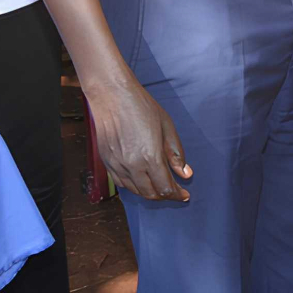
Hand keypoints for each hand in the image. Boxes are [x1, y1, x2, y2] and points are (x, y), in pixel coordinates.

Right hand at [87, 75, 191, 201]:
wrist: (112, 96)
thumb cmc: (142, 107)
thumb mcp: (167, 127)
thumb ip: (176, 153)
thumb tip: (185, 174)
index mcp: (149, 157)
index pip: (165, 188)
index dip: (176, 194)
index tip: (185, 195)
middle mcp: (132, 166)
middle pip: (150, 193)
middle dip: (165, 195)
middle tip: (174, 191)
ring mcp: (117, 166)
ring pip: (135, 191)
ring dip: (150, 192)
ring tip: (160, 186)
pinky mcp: (106, 163)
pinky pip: (121, 183)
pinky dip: (134, 186)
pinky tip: (142, 180)